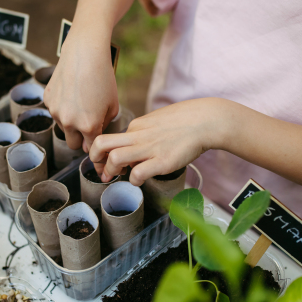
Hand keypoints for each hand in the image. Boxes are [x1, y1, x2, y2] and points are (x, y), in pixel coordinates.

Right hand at [44, 27, 118, 151]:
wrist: (84, 52)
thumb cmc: (103, 77)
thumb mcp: (113, 105)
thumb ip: (104, 126)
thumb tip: (94, 138)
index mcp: (88, 125)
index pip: (91, 149)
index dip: (96, 150)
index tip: (99, 150)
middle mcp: (69, 122)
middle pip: (73, 144)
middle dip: (81, 140)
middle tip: (90, 127)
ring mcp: (55, 111)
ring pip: (63, 128)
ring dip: (71, 122)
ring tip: (82, 102)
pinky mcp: (47, 100)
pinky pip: (55, 112)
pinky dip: (63, 107)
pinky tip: (72, 92)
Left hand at [89, 98, 230, 184]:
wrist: (207, 120)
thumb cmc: (185, 122)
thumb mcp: (157, 121)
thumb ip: (143, 134)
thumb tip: (135, 150)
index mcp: (136, 126)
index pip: (109, 139)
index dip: (104, 154)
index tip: (106, 163)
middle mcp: (138, 136)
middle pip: (101, 143)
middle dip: (94, 159)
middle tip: (102, 171)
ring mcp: (149, 148)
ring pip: (114, 158)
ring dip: (110, 171)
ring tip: (117, 177)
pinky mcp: (162, 161)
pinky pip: (137, 173)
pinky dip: (133, 180)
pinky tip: (140, 180)